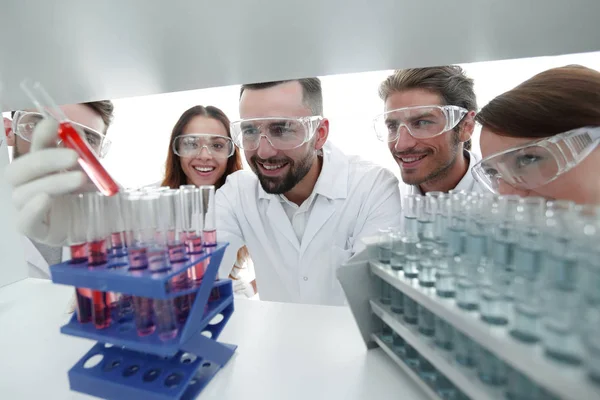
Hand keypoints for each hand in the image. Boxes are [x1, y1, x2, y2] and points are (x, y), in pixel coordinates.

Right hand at [4, 118, 87, 244]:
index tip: (54, 124)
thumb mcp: (96, 175)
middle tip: (73, 156)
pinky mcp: (38, 232)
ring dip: (52, 182)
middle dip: (44, 160)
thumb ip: (85, 156)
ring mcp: (31, 211)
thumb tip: (76, 133)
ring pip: (23, 193)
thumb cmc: (99, 198)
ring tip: (80, 179)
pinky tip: (45, 199)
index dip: (40, 137)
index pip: (33, 150)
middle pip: (19, 170)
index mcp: (43, 171)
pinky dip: (32, 210)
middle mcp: (31, 188)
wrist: (109, 228)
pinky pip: (24, 223)